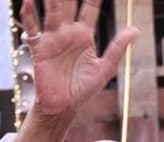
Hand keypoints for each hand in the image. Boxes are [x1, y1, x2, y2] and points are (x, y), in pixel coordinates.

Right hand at [20, 0, 136, 117]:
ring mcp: (53, 38)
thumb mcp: (105, 68)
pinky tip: (28, 1)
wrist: (63, 108)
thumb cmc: (83, 90)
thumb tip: (135, 30)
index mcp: (84, 34)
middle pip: (69, 2)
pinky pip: (33, 29)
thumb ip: (117, 48)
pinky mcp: (40, 49)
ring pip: (52, 9)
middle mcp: (68, 32)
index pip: (90, 6)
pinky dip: (29, 15)